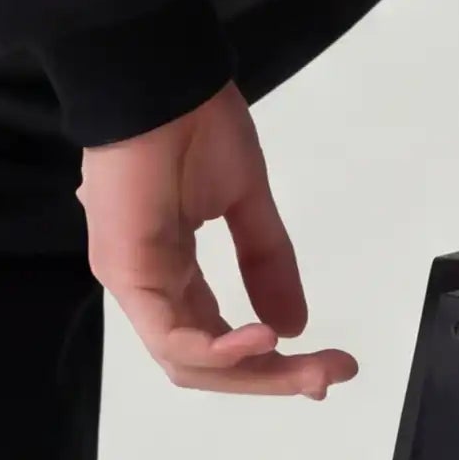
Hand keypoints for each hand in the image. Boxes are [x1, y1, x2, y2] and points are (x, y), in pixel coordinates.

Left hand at [77, 82, 356, 398]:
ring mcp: (133, 283)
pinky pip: (172, 335)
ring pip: (188, 362)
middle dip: (272, 379)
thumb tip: (296, 324)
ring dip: (256, 374)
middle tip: (330, 376)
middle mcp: (149, 286)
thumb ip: (267, 262)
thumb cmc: (191, 124)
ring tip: (309, 369)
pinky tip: (264, 339)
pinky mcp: (128, 272)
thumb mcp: (245, 201)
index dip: (271, 365)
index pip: (217, 340)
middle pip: (206, 365)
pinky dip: (220, 349)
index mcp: (173, 269)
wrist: (157, 79)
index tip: (329, 367)